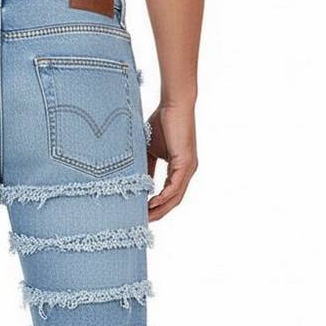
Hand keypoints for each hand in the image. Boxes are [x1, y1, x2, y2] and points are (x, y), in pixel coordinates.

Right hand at [146, 104, 197, 221]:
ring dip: (160, 210)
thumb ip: (146, 168)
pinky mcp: (186, 163)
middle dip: (158, 214)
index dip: (156, 207)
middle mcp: (186, 172)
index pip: (169, 195)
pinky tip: (151, 204)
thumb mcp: (150, 151)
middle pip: (173, 201)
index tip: (141, 214)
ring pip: (175, 197)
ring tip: (145, 217)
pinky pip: (174, 187)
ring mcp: (188, 168)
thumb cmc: (162, 122)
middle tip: (141, 222)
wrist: (174, 104)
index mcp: (179, 169)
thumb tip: (136, 184)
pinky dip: (163, 197)